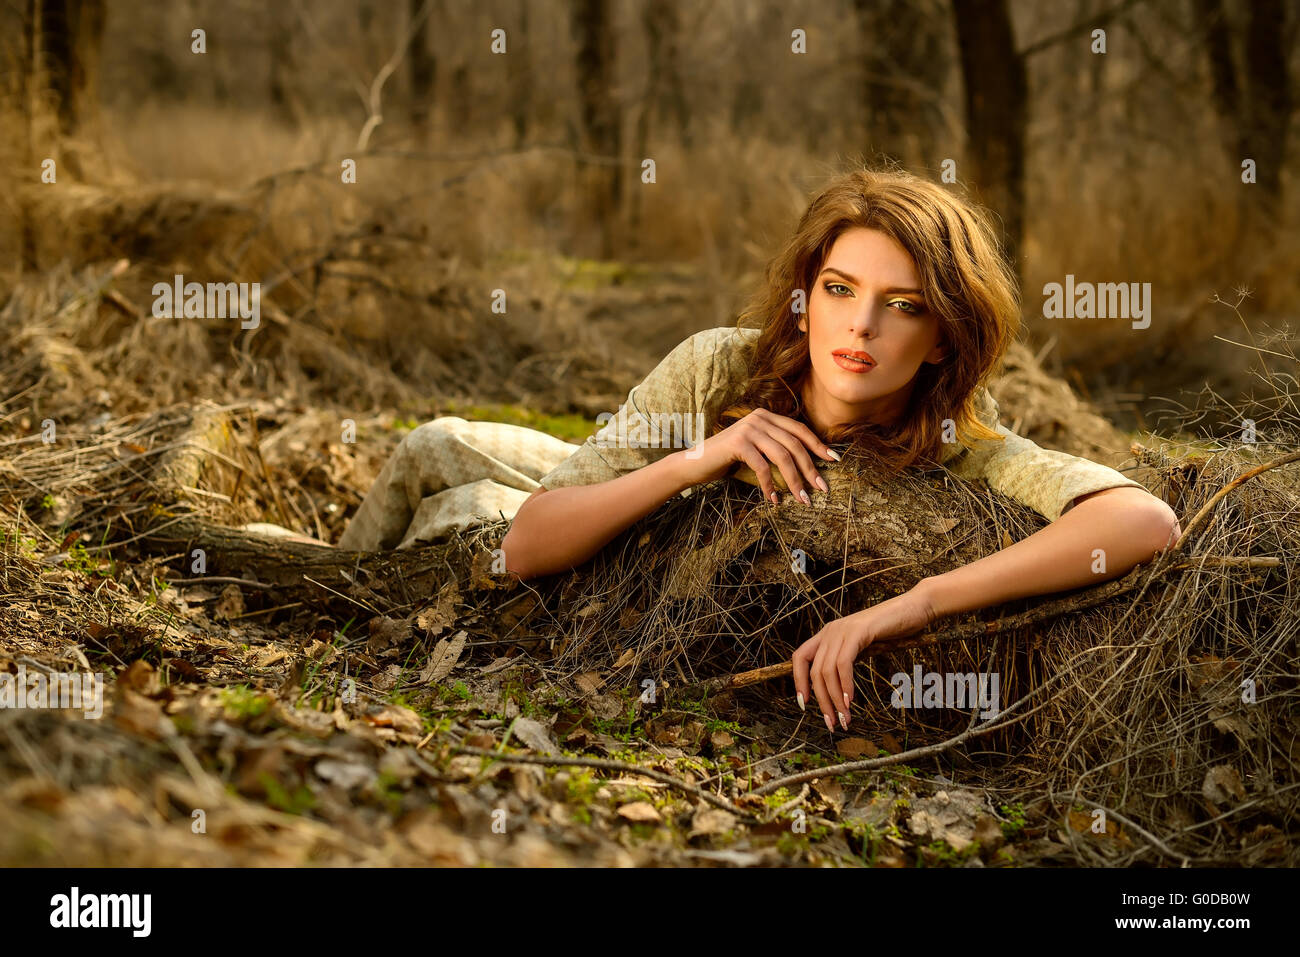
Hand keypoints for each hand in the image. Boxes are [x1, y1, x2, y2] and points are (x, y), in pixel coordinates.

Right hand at [677, 408, 837, 504]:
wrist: (695, 463)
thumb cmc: (728, 460)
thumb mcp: (755, 449)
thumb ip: (775, 448)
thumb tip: (806, 466)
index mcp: (766, 416)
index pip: (799, 429)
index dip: (818, 445)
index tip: (834, 461)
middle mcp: (759, 418)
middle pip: (795, 444)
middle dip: (810, 469)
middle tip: (821, 489)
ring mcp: (749, 429)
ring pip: (782, 456)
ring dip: (795, 480)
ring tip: (802, 499)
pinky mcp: (738, 443)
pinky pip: (763, 466)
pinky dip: (770, 485)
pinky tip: (774, 499)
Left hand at [792, 586, 937, 732]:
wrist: (915, 607)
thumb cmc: (892, 629)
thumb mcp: (863, 646)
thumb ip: (848, 659)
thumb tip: (839, 688)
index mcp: (828, 634)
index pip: (800, 658)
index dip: (799, 682)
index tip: (806, 705)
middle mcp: (830, 631)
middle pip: (814, 671)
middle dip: (822, 701)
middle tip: (832, 723)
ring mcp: (842, 629)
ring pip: (827, 671)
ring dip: (835, 699)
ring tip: (844, 718)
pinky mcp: (858, 631)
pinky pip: (844, 664)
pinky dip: (846, 685)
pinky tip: (851, 700)